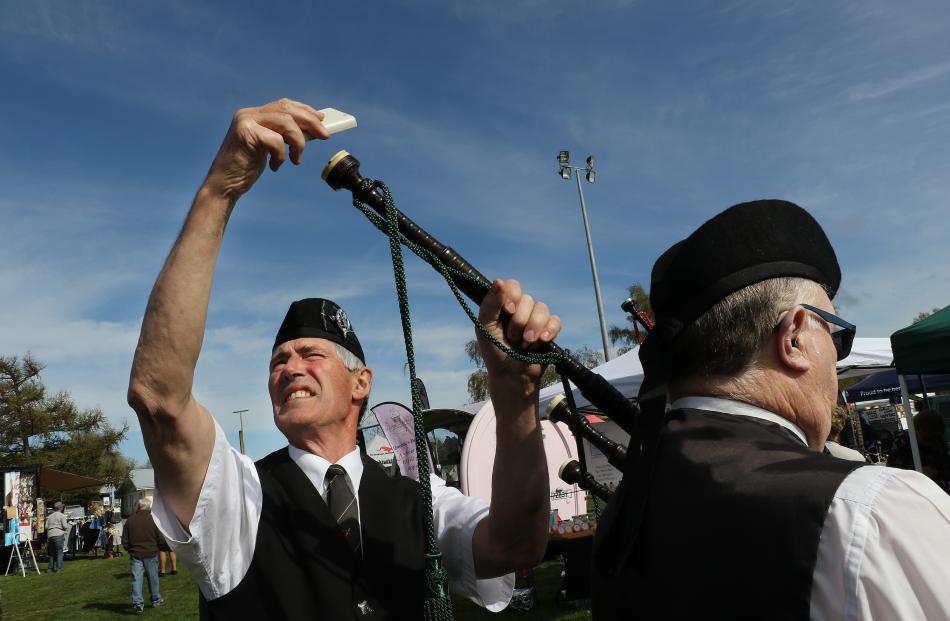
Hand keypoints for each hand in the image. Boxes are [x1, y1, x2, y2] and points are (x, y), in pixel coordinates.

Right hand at [202, 98, 329, 200]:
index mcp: (254, 114)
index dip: (305, 110)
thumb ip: (284, 135)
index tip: (321, 118)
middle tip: (325, 136)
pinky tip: (274, 167)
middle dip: (310, 122)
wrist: (224, 184)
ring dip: (298, 143)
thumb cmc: (247, 167)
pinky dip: (281, 156)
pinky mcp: (245, 133)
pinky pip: (276, 140)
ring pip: (286, 122)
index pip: (284, 104)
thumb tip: (313, 130)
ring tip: (296, 159)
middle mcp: (249, 113)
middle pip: (288, 109)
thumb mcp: (269, 147)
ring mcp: (245, 121)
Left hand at [477, 279, 560, 395]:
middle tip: (512, 337)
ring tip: (526, 344)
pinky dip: (549, 330)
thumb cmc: (495, 351)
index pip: (513, 285)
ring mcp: (536, 319)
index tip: (508, 310)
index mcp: (504, 305)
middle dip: (520, 320)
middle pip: (528, 299)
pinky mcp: (549, 330)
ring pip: (542, 309)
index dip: (512, 295)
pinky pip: (555, 321)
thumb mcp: (485, 327)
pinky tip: (542, 340)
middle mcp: (521, 309)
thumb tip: (498, 281)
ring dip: (533, 327)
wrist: (511, 375)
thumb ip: (490, 304)